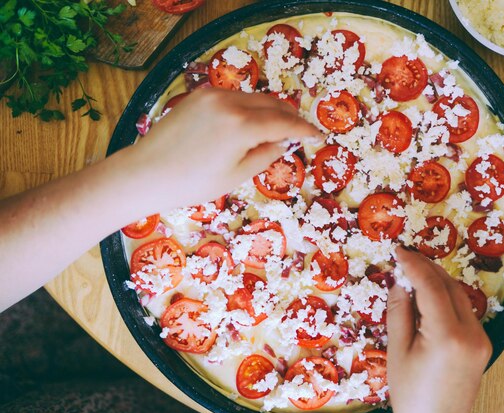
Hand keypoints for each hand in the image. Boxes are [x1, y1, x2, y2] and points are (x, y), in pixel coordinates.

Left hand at [126, 87, 320, 209]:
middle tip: (300, 131)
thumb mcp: (234, 176)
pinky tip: (250, 122)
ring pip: (253, 98)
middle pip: (271, 104)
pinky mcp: (198, 95)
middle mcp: (230, 102)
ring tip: (277, 127)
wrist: (143, 173)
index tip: (318, 135)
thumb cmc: (190, 183)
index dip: (304, 129)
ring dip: (269, 110)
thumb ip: (264, 156)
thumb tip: (282, 143)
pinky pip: (234, 97)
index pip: (284, 122)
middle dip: (288, 116)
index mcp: (242, 126)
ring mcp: (212, 95)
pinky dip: (248, 107)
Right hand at [387, 248, 491, 412]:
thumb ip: (399, 311)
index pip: (431, 285)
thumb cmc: (411, 394)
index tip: (397, 251)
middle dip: (426, 268)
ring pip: (459, 295)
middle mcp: (472, 333)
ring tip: (412, 274)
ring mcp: (481, 339)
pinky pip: (464, 311)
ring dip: (437, 280)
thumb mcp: (398, 351)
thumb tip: (399, 280)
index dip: (413, 264)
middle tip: (404, 258)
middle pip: (449, 285)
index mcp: (448, 335)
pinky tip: (428, 297)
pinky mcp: (482, 345)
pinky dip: (446, 298)